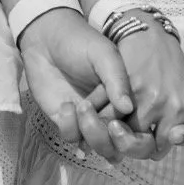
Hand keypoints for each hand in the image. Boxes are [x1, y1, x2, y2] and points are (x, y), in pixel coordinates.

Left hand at [17, 6, 137, 163]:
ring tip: (81, 106)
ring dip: (90, 132)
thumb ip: (117, 79)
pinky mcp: (66, 121)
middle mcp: (110, 111)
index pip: (137, 125)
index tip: (121, 117)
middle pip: (119, 144)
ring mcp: (88, 118)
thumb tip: (128, 108)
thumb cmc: (80, 42)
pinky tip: (66, 105)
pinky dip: (69, 126)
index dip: (132, 129)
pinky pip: (72, 137)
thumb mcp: (104, 55)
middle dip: (109, 135)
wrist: (46, 39)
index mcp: (126, 96)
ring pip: (97, 145)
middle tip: (99, 115)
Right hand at [113, 25, 183, 167]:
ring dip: (115, 132)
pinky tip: (102, 115)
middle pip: (138, 144)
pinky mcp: (118, 86)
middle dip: (132, 142)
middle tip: (129, 133)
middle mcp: (162, 103)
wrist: (150, 36)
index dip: (151, 148)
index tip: (147, 138)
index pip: (159, 149)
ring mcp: (139, 95)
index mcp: (181, 109)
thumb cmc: (176, 72)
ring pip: (121, 134)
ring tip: (115, 124)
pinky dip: (102, 119)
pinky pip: (107, 116)